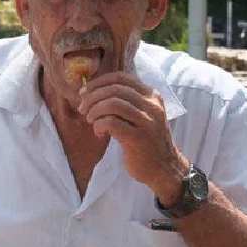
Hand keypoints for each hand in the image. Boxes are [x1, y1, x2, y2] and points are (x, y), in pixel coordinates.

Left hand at [76, 71, 186, 201]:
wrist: (164, 168)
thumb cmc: (146, 141)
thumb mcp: (142, 115)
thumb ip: (126, 102)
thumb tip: (93, 90)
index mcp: (152, 96)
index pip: (121, 78)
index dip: (98, 82)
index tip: (84, 92)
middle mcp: (152, 105)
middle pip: (114, 89)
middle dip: (92, 97)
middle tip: (83, 109)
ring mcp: (147, 122)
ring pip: (112, 104)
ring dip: (94, 110)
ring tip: (90, 120)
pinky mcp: (138, 138)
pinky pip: (111, 123)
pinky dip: (99, 125)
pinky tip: (99, 133)